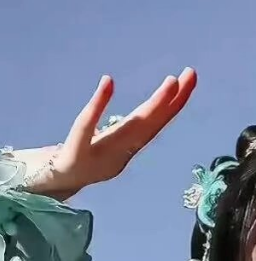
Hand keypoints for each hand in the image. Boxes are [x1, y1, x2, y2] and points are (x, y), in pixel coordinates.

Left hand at [17, 68, 196, 199]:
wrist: (59, 183)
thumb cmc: (83, 160)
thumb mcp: (109, 143)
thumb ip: (127, 128)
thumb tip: (149, 110)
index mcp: (128, 145)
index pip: (155, 123)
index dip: (173, 104)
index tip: (189, 81)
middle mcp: (121, 150)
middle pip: (150, 123)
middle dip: (171, 101)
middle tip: (190, 75)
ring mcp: (101, 154)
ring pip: (131, 128)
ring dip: (153, 106)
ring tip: (171, 82)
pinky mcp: (76, 153)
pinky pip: (87, 126)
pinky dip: (99, 105)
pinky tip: (108, 81)